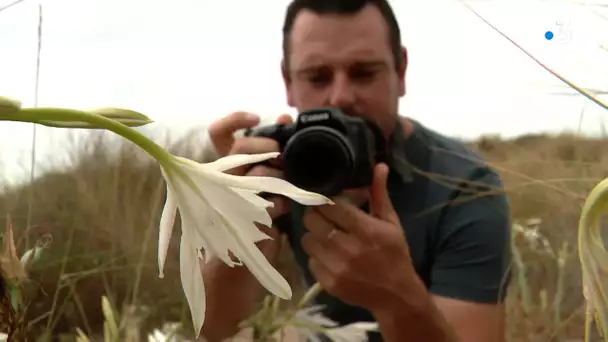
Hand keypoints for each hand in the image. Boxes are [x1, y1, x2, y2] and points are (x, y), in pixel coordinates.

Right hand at [207, 111, 293, 220]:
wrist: (262, 240)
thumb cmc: (267, 198)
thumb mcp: (273, 168)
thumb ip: (276, 142)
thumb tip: (284, 118)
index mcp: (231, 161)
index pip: (219, 133)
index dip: (234, 120)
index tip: (256, 119)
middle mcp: (225, 175)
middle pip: (239, 146)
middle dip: (266, 145)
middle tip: (281, 155)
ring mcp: (232, 195)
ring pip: (255, 173)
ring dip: (276, 175)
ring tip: (287, 182)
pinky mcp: (245, 218)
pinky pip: (267, 203)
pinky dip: (281, 202)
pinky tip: (284, 204)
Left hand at [301, 163, 424, 312]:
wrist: (396, 296)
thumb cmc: (395, 254)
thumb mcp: (391, 223)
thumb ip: (379, 194)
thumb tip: (379, 166)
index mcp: (367, 230)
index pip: (331, 206)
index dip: (325, 201)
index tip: (326, 201)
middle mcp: (349, 249)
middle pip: (313, 221)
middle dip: (316, 216)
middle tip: (323, 217)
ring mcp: (337, 268)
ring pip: (307, 240)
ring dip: (314, 235)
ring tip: (325, 236)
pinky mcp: (328, 283)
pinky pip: (310, 260)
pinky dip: (316, 256)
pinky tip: (328, 255)